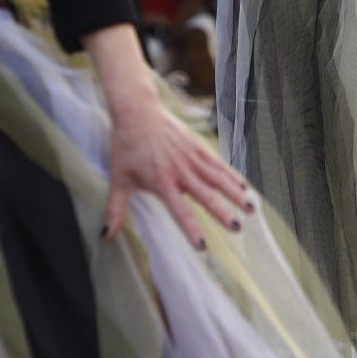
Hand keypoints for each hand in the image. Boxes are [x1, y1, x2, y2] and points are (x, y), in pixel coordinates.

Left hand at [104, 90, 252, 247]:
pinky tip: (244, 186)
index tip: (203, 246)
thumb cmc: (125, 146)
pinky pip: (217, 163)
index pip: (180, 210)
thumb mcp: (118, 179)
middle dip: (223, 213)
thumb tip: (105, 236)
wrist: (136, 111)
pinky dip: (231, 174)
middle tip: (237, 228)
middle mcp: (180, 171)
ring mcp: (191, 157)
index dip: (192, 229)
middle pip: (205, 195)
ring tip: (251, 209)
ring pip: (217, 178)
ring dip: (235, 193)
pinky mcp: (197, 146)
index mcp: (161, 181)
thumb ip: (114, 210)